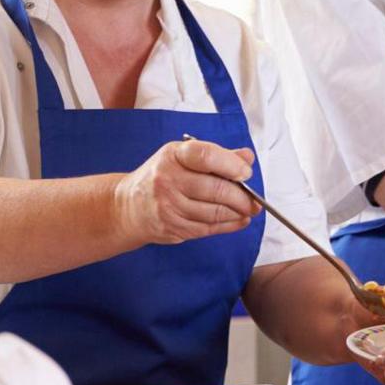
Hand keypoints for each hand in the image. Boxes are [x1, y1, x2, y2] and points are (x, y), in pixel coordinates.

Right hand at [113, 139, 257, 245]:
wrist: (129, 206)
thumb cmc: (162, 177)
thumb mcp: (183, 157)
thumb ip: (217, 156)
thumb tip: (247, 157)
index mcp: (173, 156)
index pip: (205, 156)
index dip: (231, 164)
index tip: (246, 173)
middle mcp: (168, 179)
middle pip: (215, 189)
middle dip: (242, 197)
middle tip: (255, 201)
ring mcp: (168, 206)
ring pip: (214, 212)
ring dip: (237, 213)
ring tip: (248, 210)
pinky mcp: (172, 227)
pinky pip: (208, 228)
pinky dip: (228, 226)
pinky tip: (238, 221)